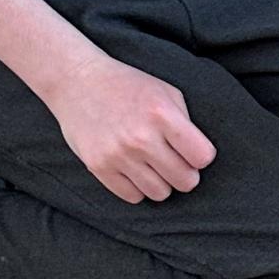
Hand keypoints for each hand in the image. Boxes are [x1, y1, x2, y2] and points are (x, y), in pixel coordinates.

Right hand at [44, 47, 216, 201]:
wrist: (76, 81)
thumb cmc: (127, 86)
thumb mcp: (164, 91)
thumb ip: (185, 122)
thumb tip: (200, 156)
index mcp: (161, 114)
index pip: (202, 157)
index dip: (201, 156)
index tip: (192, 150)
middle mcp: (141, 138)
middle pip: (185, 181)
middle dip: (185, 173)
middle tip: (175, 162)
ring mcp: (118, 155)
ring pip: (161, 193)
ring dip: (162, 182)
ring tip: (153, 165)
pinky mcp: (98, 167)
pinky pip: (133, 197)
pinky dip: (137, 187)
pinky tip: (133, 169)